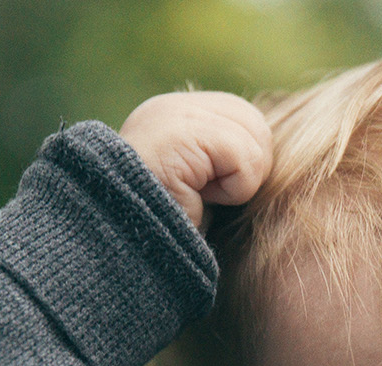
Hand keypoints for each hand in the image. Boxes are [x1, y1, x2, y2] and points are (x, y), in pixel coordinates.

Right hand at [119, 91, 272, 229]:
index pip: (243, 117)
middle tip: (207, 195)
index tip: (209, 191)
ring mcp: (176, 114)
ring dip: (238, 184)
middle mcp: (173, 108)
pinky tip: (198, 197)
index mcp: (173, 116)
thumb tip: (261, 158)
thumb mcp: (194, 186)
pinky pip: (246, 159)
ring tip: (198, 195)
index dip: (244, 160)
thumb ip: (220, 162)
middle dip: (247, 170)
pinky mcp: (184, 133)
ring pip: (256, 140)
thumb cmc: (161, 229)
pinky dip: (233, 190)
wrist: (120, 241)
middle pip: (256, 124)